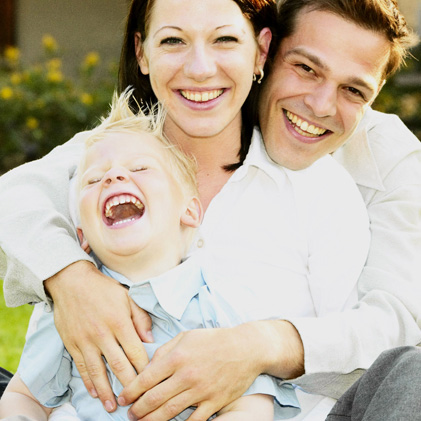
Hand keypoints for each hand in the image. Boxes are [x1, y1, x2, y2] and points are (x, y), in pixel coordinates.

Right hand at [45, 261, 153, 411]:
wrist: (72, 282)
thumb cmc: (103, 289)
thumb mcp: (127, 298)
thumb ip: (140, 319)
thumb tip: (150, 339)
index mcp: (120, 322)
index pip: (136, 351)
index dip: (145, 368)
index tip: (152, 380)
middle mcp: (103, 334)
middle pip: (119, 365)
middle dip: (129, 385)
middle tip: (136, 400)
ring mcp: (86, 340)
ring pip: (98, 371)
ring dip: (107, 391)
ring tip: (113, 407)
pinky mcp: (72, 343)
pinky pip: (81, 366)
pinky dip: (88, 381)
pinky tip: (95, 392)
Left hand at [119, 321, 302, 420]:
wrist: (245, 347)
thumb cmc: (214, 340)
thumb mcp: (186, 336)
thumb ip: (164, 351)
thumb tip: (148, 367)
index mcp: (177, 357)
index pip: (146, 379)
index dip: (131, 391)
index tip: (123, 398)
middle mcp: (186, 375)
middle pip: (154, 399)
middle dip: (138, 410)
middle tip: (130, 414)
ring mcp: (201, 391)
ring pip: (169, 413)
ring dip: (151, 420)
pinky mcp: (214, 402)